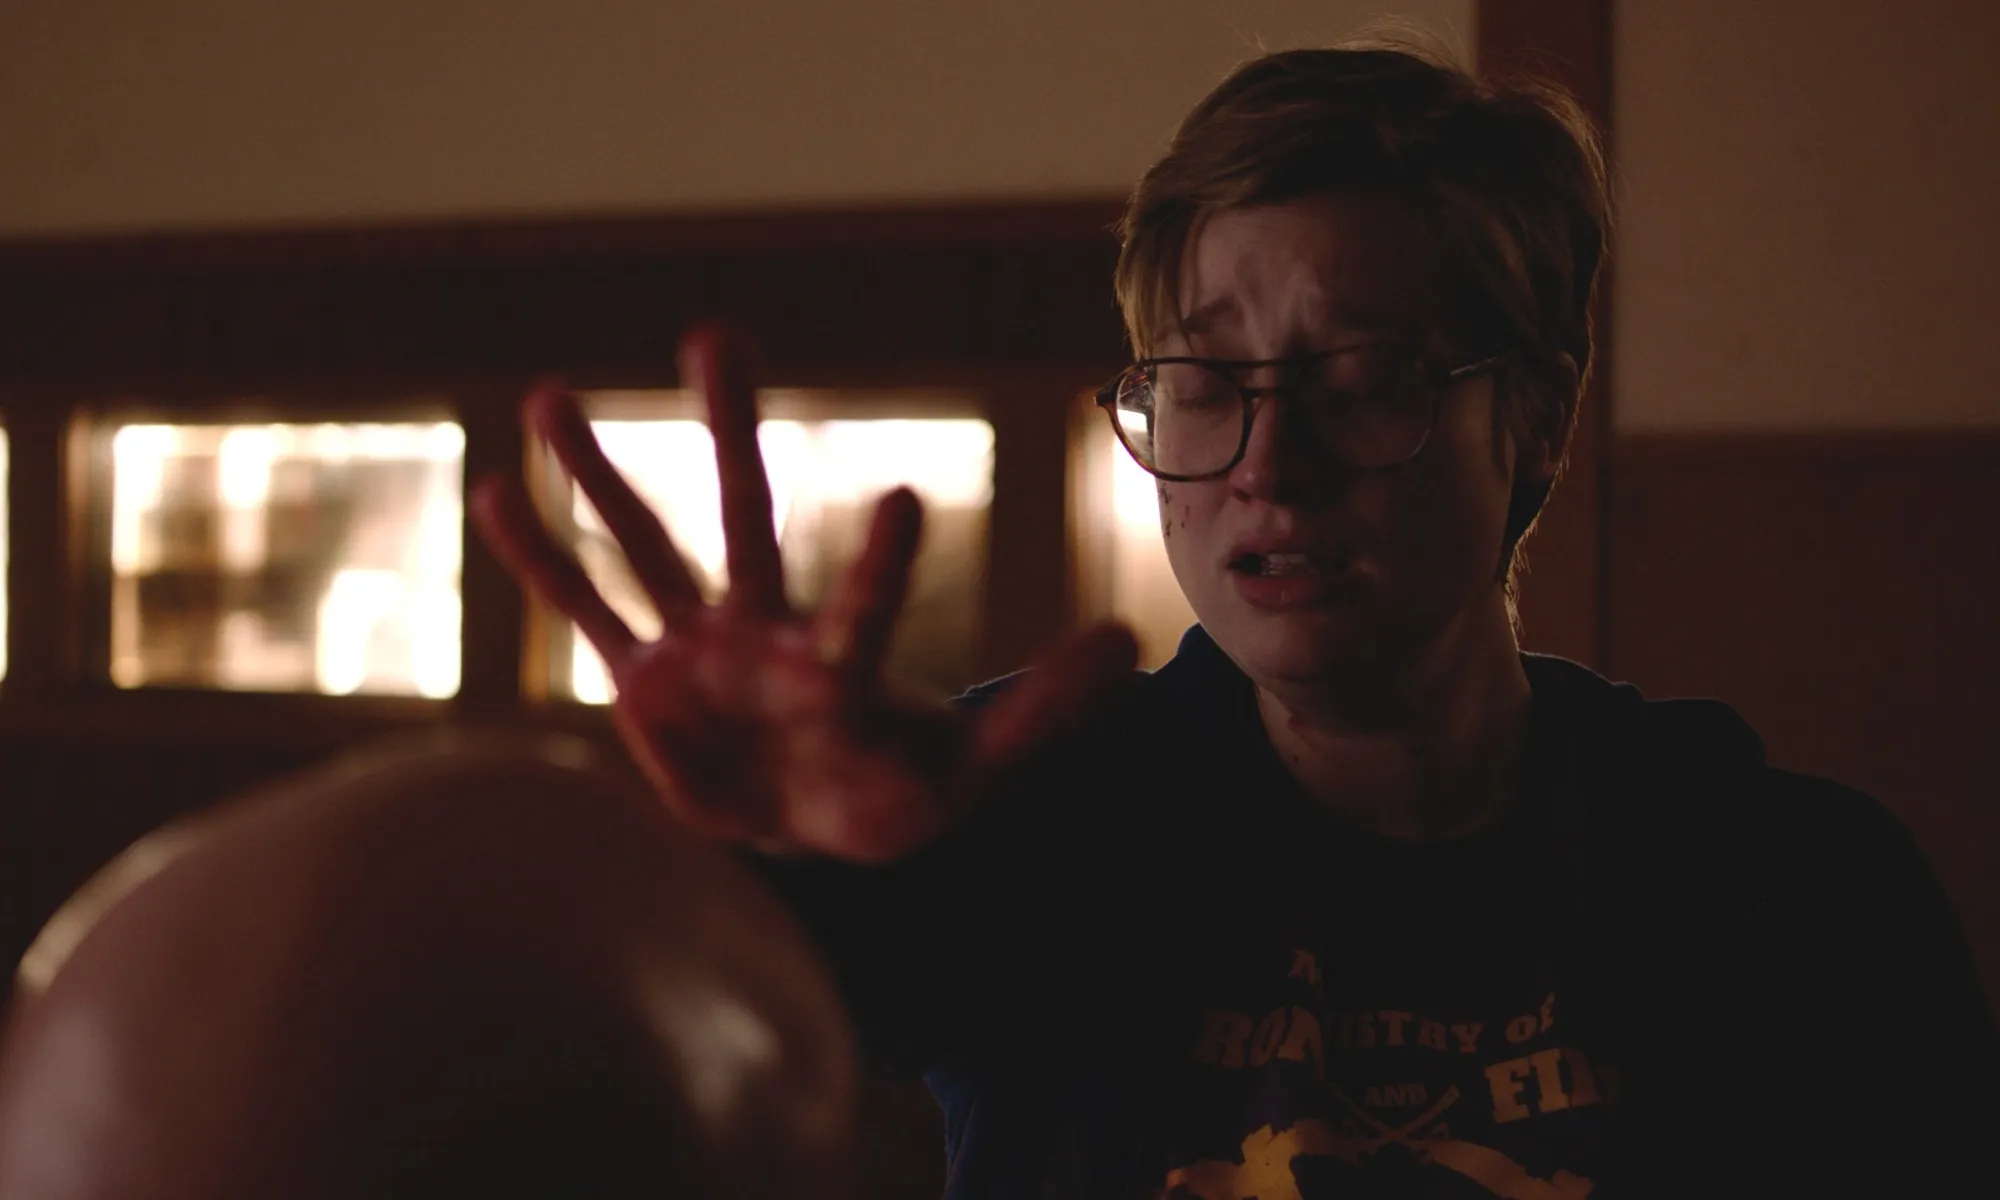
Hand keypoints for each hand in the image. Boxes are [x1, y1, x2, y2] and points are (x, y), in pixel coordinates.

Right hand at [470, 324, 1137, 862]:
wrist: (822, 827)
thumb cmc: (900, 798)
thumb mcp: (975, 774)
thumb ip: (1044, 714)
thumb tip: (1137, 647)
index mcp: (843, 664)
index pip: (861, 610)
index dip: (884, 566)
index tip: (907, 494)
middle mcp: (766, 633)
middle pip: (742, 520)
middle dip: (728, 433)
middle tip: (712, 335)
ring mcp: (699, 650)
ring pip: (644, 549)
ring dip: (598, 476)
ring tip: (546, 396)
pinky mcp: (646, 685)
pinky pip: (585, 613)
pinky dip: (542, 560)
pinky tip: (496, 493)